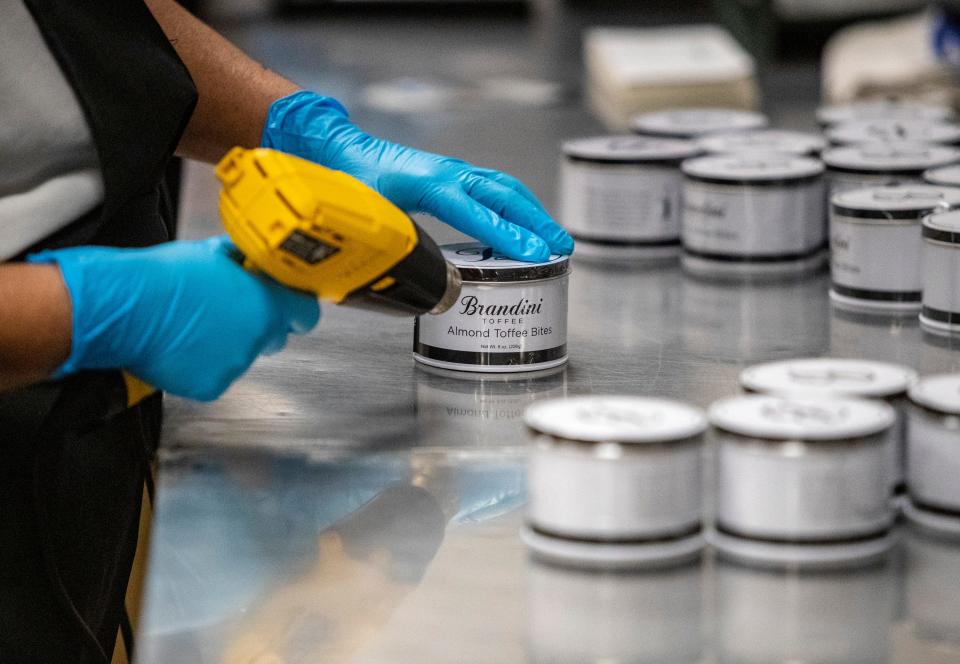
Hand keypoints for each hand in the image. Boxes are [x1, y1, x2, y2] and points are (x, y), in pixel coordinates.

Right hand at [28, 236, 319, 400]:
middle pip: (274, 337)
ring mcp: (236, 365)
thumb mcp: (211, 254)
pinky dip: (201, 366)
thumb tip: (246, 261)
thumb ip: (240, 264)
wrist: (125, 308)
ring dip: (225, 345)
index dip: (295, 309)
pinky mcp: (211, 386)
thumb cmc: (163, 278)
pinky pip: (215, 376)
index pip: (306, 314)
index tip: (288, 306)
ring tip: (192, 328)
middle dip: (258, 326)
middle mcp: (258, 338)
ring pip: (241, 356)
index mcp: (266, 304)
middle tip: (227, 313)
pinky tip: (180, 348)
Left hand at [261, 90, 573, 261]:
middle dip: (536, 223)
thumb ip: (392, 243)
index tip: (534, 254)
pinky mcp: (456, 175)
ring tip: (554, 239)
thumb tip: (411, 281)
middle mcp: (449, 174)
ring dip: (533, 213)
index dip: (506, 235)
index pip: (476, 212)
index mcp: (429, 183)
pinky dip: (518, 206)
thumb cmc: (353, 182)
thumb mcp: (370, 216)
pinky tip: (526, 223)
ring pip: (505, 189)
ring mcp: (455, 172)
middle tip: (561, 249)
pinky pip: (496, 189)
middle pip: (505, 196)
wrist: (343, 150)